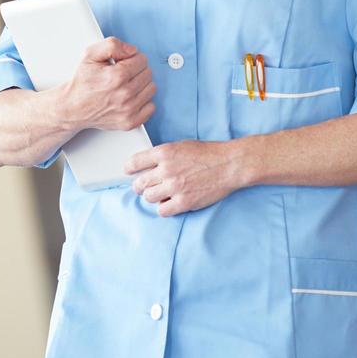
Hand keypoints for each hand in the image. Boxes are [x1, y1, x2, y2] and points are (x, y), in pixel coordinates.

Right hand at [56, 36, 155, 131]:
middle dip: (137, 70)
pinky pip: (151, 107)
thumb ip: (112, 45)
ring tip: (126, 84)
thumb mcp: (90, 55)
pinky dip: (143, 101)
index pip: (142, 60)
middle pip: (148, 74)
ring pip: (151, 89)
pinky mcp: (130, 122)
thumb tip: (131, 50)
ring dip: (141, 84)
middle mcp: (124, 94)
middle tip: (123, 73)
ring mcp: (128, 110)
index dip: (132, 58)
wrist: (73, 107)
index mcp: (116, 76)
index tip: (123, 62)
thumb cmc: (82, 83)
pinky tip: (131, 97)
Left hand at [124, 140, 241, 216]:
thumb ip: (163, 155)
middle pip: (139, 183)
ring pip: (149, 198)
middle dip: (139, 186)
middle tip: (143, 187)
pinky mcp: (184, 202)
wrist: (228, 165)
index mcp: (164, 153)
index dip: (129, 168)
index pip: (135, 162)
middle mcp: (166, 170)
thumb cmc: (207, 154)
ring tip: (159, 194)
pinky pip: (162, 211)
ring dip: (152, 197)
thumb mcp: (181, 146)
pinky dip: (164, 208)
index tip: (128, 171)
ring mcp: (174, 187)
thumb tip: (147, 165)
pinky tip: (169, 203)